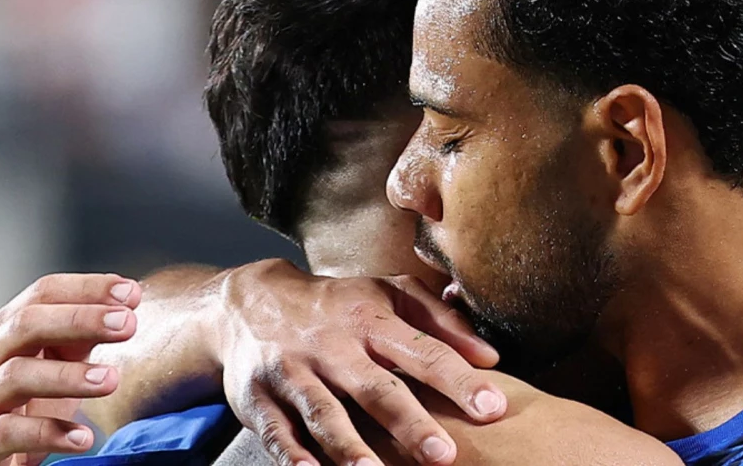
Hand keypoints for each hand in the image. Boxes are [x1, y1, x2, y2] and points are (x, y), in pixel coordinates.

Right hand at [0, 274, 140, 465]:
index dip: (86, 289)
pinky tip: (83, 437)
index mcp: (4, 333)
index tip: (131, 293)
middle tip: (127, 324)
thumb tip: (124, 304)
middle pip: (26, 325)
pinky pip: (7, 432)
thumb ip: (78, 337)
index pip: (42, 294)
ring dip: (68, 376)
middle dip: (80, 320)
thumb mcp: (49, 366)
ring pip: (16, 375)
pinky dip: (48, 432)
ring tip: (112, 380)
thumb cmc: (15, 410)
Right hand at [213, 259, 507, 465]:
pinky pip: (277, 431)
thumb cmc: (338, 304)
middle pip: (376, 387)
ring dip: (349, 447)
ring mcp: (294, 372)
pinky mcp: (259, 399)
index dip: (458, 380)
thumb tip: (490, 356)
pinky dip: (292, 456)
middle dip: (410, 423)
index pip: (423, 351)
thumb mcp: (389, 292)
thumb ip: (442, 321)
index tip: (493, 407)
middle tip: (443, 454)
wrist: (249, 302)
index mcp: (371, 319)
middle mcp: (333, 346)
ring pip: (324, 412)